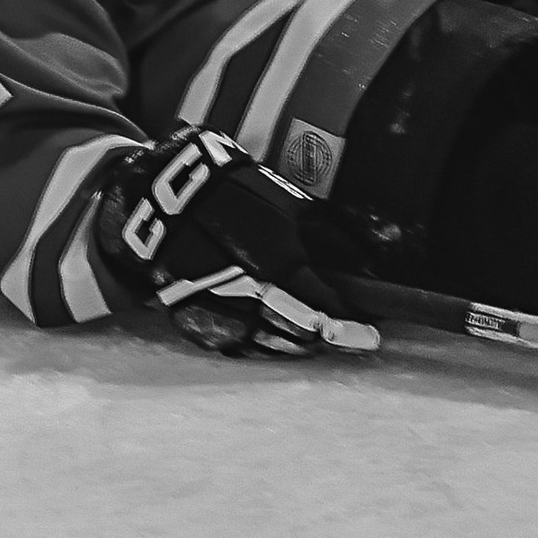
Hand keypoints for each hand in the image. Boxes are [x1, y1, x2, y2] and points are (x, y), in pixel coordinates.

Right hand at [96, 127, 378, 359]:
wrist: (166, 194)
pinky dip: (260, 345)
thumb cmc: (235, 192)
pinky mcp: (192, 317)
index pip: (322, 307)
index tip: (370, 333)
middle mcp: (247, 293)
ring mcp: (217, 309)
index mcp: (275, 262)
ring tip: (318, 341)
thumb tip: (363, 264)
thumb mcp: (288, 204)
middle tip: (352, 340)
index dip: (350, 325)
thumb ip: (328, 237)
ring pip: (266, 344)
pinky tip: (279, 340)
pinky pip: (234, 343)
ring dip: (296, 345)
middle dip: (327, 338)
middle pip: (297, 332)